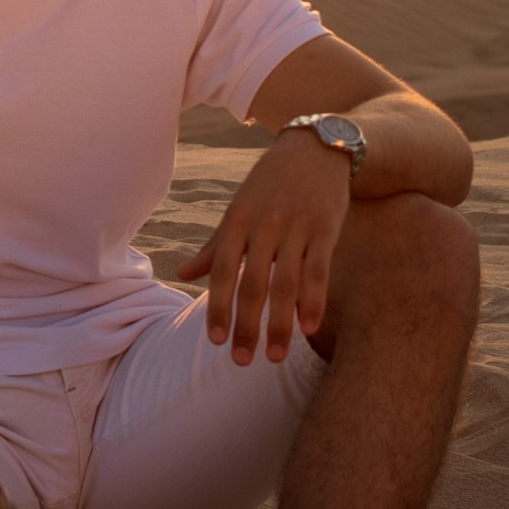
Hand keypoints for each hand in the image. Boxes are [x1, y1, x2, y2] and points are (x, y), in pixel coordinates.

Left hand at [175, 133, 350, 365]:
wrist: (317, 147)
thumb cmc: (271, 183)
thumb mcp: (239, 209)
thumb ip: (215, 245)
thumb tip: (183, 274)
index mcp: (237, 220)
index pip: (223, 272)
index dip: (218, 308)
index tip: (215, 342)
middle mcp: (263, 224)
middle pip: (252, 284)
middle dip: (246, 325)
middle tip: (242, 361)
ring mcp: (295, 226)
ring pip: (286, 283)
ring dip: (281, 324)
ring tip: (277, 356)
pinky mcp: (326, 227)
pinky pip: (319, 270)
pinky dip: (314, 301)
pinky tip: (310, 329)